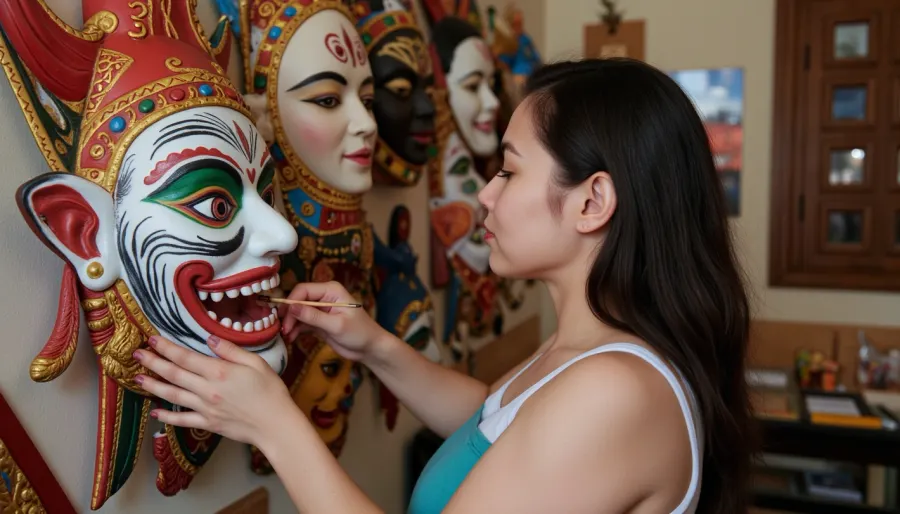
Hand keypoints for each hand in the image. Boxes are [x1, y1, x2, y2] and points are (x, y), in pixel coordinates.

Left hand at [133, 335, 293, 447]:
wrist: (276, 425)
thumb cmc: (271, 392)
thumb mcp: (256, 363)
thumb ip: (231, 350)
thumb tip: (210, 338)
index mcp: (219, 372)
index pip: (186, 357)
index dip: (167, 348)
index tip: (152, 339)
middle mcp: (207, 390)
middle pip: (174, 374)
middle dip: (153, 362)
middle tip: (136, 354)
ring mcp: (206, 409)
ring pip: (173, 395)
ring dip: (153, 386)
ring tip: (138, 378)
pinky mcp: (208, 423)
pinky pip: (182, 420)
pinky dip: (167, 417)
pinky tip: (155, 412)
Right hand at [280, 281, 387, 361]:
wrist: (369, 348)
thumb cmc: (359, 333)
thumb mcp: (336, 325)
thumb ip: (314, 316)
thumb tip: (292, 307)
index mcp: (331, 290)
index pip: (304, 290)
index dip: (291, 302)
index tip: (284, 317)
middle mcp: (324, 297)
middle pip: (298, 301)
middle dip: (289, 314)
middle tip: (284, 330)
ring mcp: (320, 310)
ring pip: (298, 312)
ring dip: (291, 323)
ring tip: (286, 335)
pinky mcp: (318, 322)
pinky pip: (302, 322)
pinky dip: (295, 329)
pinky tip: (291, 338)